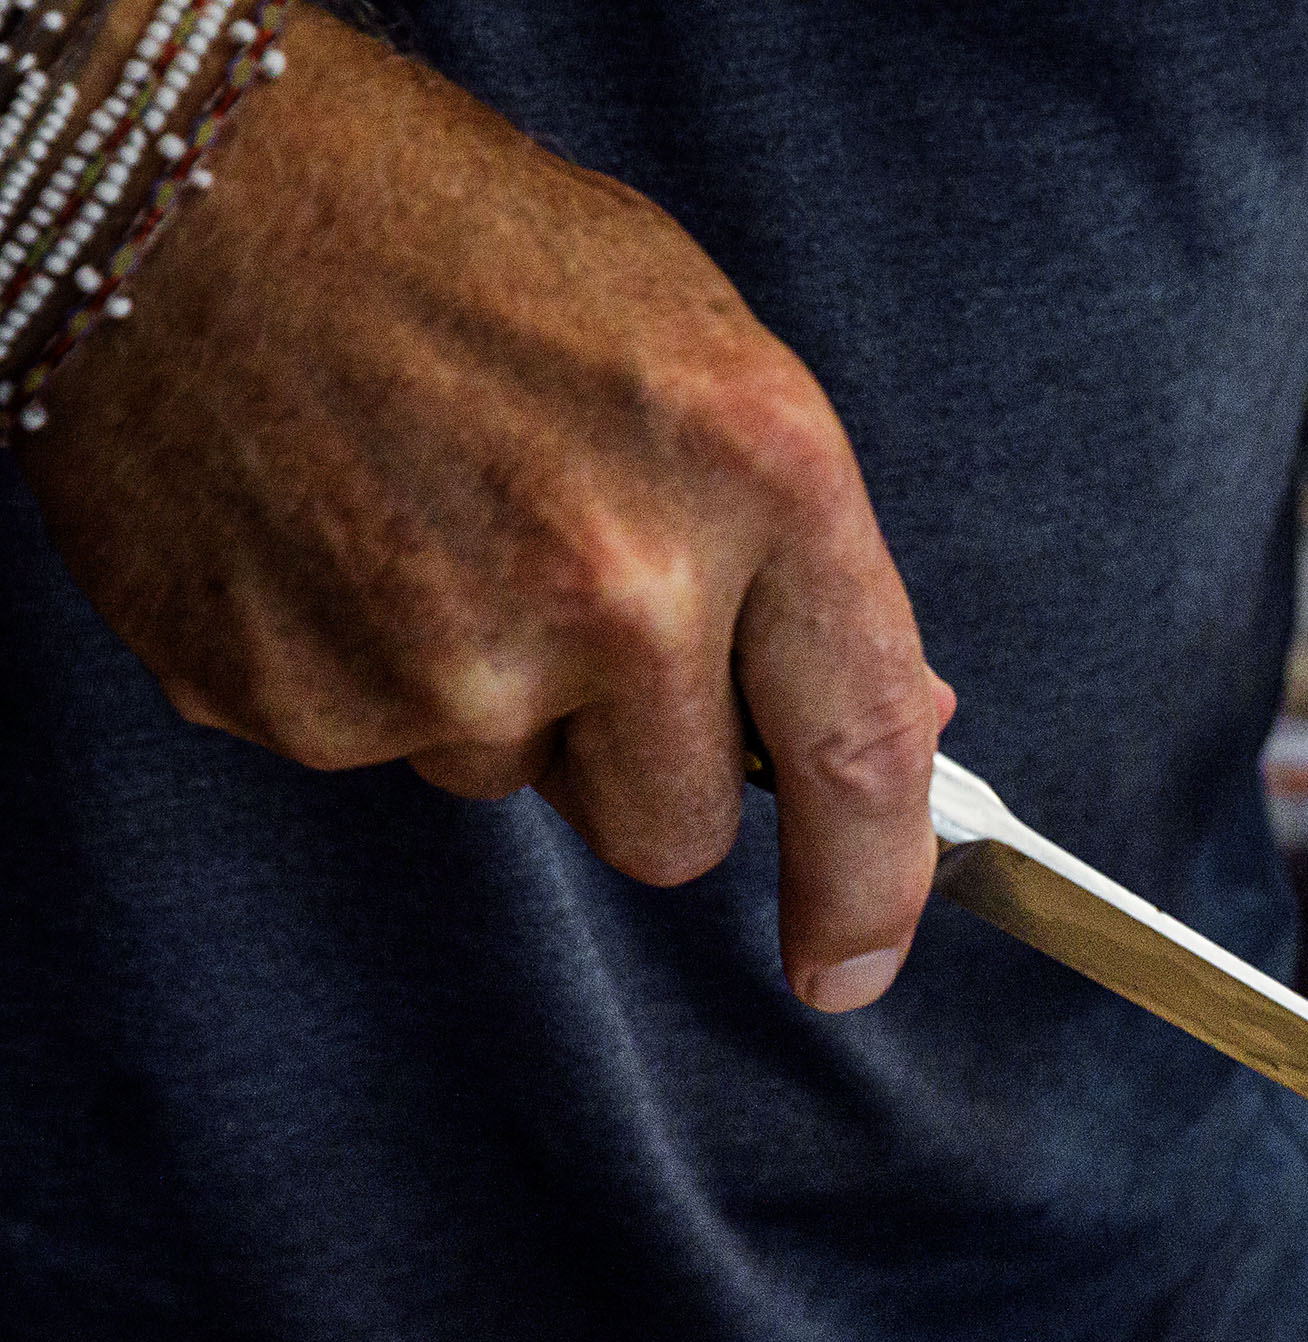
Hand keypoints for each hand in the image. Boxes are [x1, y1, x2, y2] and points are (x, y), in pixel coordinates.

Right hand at [14, 5, 952, 1007]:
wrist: (180, 184)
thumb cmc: (457, 245)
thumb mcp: (698, 356)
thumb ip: (798, 558)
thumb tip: (899, 725)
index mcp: (754, 473)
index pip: (862, 754)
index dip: (872, 891)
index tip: (853, 965)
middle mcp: (618, 581)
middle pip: (675, 830)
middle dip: (642, 765)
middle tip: (568, 613)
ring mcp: (450, 653)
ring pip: (518, 786)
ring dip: (496, 695)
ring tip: (432, 521)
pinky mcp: (300, 698)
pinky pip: (378, 750)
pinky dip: (366, 668)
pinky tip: (339, 536)